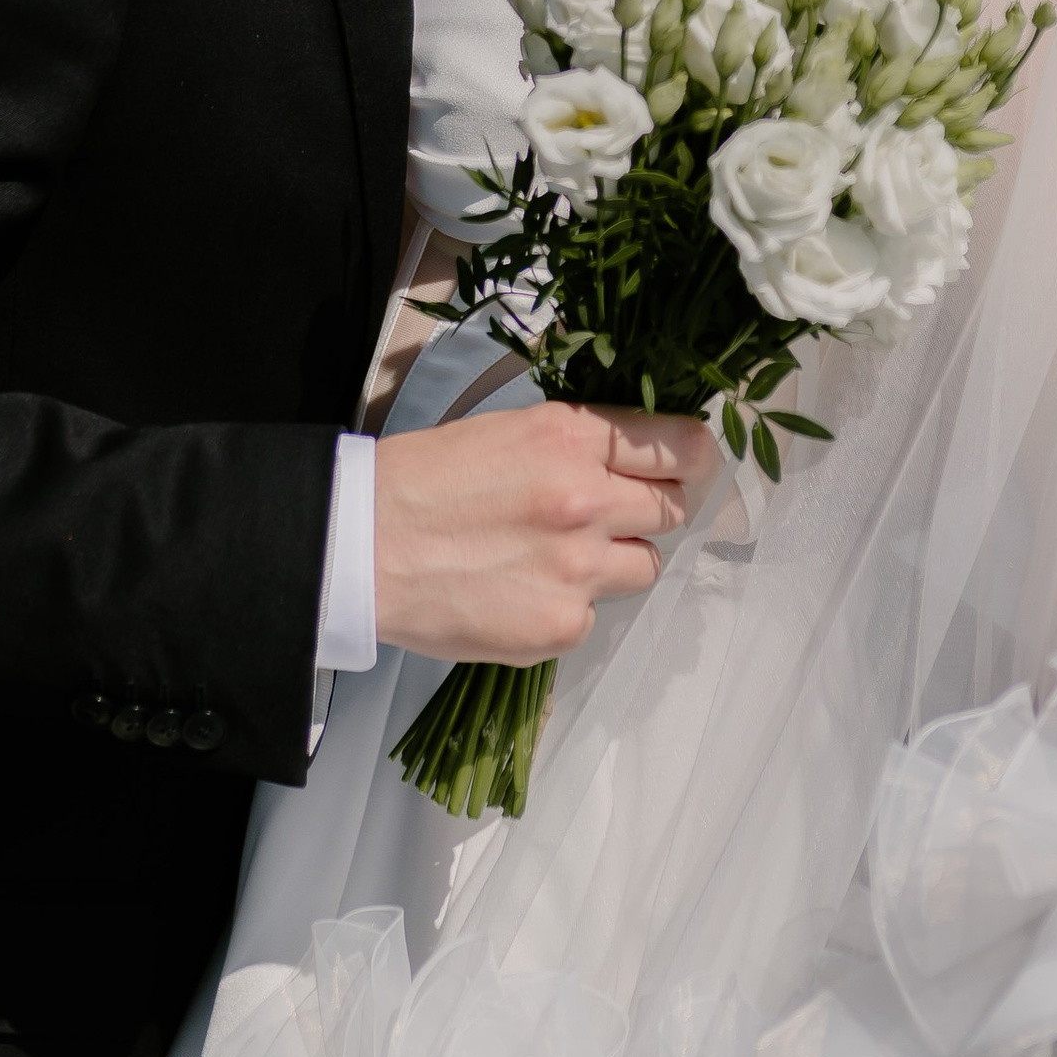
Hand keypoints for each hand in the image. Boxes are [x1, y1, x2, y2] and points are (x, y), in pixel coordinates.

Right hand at [373, 402, 711, 667]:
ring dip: (615, 560)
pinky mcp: (560, 626)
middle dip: (651, 508)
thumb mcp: (510, 430)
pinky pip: (593, 615)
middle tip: (612, 512)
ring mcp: (578, 570)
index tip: (691, 463)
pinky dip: (568, 606)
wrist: (365, 546)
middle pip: (672, 508)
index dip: (692, 456)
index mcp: (571, 439)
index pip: (678, 443)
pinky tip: (521, 591)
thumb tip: (633, 460)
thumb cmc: (426, 479)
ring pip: (644, 566)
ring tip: (557, 555)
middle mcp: (587, 501)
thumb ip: (578, 445)